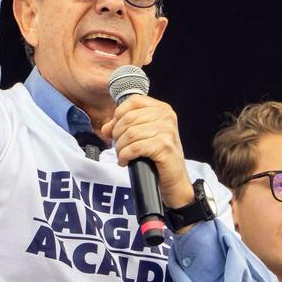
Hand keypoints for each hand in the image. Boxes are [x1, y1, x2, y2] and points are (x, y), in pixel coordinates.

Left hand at [100, 95, 195, 213]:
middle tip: (119, 147)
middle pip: (129, 118)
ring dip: (120, 147)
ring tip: (122, 155)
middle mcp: (167, 117)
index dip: (119, 115)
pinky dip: (124, 156)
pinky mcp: (164, 147)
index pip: (133, 101)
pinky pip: (134, 148)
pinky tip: (125, 161)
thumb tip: (106, 128)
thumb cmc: (158, 157)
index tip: (116, 129)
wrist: (174, 180)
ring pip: (130, 134)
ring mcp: (167, 131)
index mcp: (163, 109)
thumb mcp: (143, 136)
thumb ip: (124, 127)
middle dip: (117, 134)